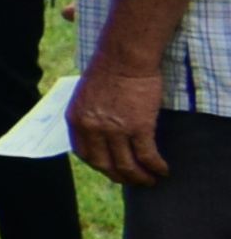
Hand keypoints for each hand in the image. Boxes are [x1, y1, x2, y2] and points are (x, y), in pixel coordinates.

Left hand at [75, 53, 172, 187]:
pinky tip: (162, 170)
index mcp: (76, 120)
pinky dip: (155, 167)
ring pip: (127, 165)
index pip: (84, 154)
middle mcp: (92, 128)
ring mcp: (114, 129)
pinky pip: (146, 156)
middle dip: (120, 177)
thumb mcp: (85, 95)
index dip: (99, 165)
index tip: (110, 169)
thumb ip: (88, 115)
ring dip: (140, 177)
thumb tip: (97, 132)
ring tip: (151, 180)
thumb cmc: (109, 70)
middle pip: (105, 165)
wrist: (125, 57)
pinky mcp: (138, 127)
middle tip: (133, 181)